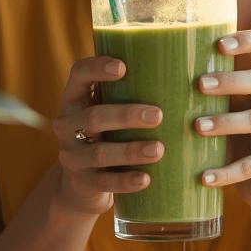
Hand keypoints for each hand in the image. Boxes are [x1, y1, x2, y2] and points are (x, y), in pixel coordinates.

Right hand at [52, 55, 163, 215]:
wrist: (82, 182)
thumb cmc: (108, 131)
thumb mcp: (110, 107)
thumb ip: (131, 90)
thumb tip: (183, 70)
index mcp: (75, 96)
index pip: (79, 73)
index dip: (97, 68)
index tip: (123, 67)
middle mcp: (68, 123)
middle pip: (93, 116)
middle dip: (126, 115)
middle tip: (158, 116)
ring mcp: (72, 155)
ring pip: (99, 152)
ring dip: (130, 150)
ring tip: (159, 149)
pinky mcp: (81, 182)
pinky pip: (104, 183)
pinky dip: (125, 181)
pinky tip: (146, 179)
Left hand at [194, 26, 250, 213]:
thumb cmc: (239, 134)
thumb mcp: (231, 105)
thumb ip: (210, 88)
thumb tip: (153, 70)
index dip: (249, 39)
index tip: (219, 44)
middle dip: (229, 81)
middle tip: (199, 84)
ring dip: (224, 122)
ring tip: (197, 127)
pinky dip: (226, 172)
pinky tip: (203, 177)